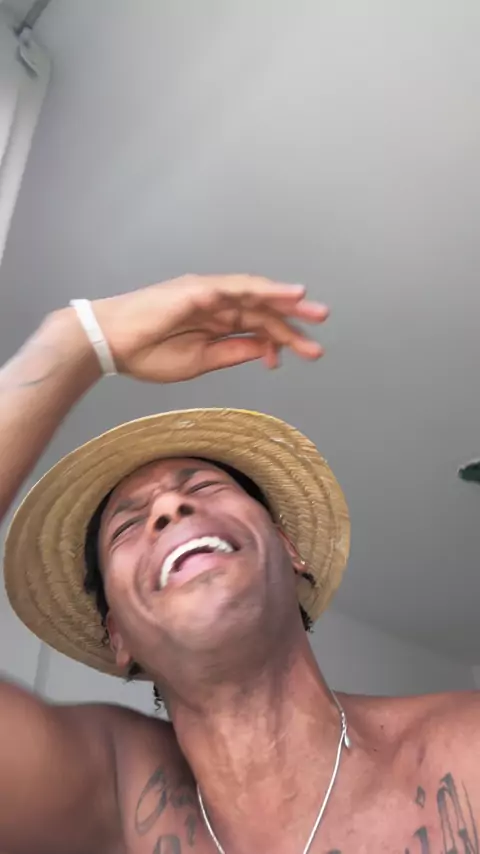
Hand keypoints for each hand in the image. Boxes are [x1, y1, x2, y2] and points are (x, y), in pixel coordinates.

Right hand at [93, 274, 328, 383]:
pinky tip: (289, 295)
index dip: (277, 342)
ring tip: (315, 310)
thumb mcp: (200, 361)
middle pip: (263, 309)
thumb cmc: (147, 353)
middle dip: (293, 320)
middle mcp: (216, 304)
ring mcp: (208, 294)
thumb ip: (232, 353)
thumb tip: (265, 351)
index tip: (290, 360)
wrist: (111, 345)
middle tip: (322, 328)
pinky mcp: (199, 289)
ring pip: (256, 295)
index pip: (256, 328)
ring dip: (287, 302)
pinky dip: (265, 290)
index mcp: (215, 323)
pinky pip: (239, 288)